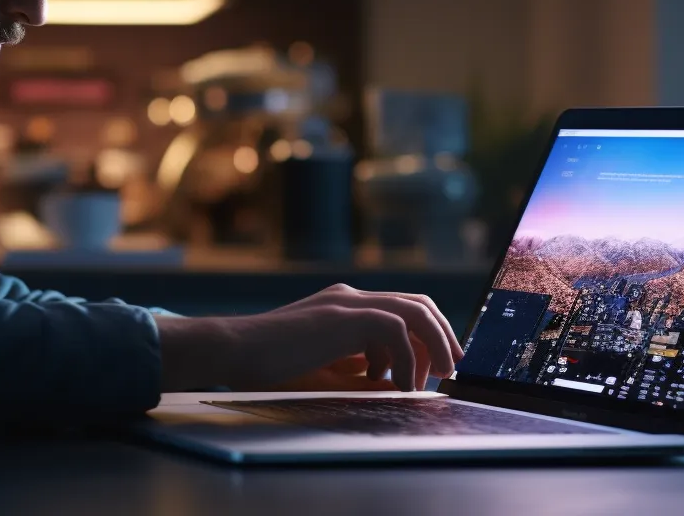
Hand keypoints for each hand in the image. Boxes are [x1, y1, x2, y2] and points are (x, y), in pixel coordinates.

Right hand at [158, 285, 463, 391]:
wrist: (232, 351)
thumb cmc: (267, 365)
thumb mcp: (323, 370)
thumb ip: (357, 371)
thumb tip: (393, 383)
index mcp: (344, 307)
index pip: (403, 309)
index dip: (428, 335)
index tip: (437, 365)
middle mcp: (350, 297)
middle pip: (418, 302)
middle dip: (443, 335)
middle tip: (450, 369)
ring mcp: (346, 302)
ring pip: (414, 310)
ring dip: (434, 344)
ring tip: (436, 377)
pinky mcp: (341, 315)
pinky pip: (395, 330)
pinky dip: (406, 360)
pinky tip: (400, 386)